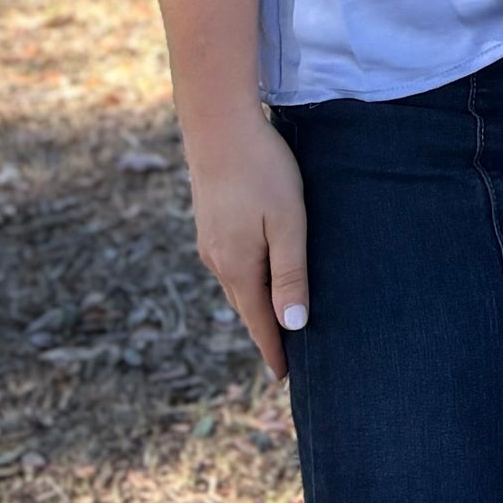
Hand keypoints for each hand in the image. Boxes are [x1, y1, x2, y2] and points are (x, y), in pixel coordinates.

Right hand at [185, 115, 311, 378]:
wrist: (219, 125)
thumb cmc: (263, 170)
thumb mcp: (288, 222)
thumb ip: (291, 273)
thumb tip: (293, 325)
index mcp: (238, 267)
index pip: (258, 323)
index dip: (274, 350)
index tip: (285, 378)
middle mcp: (217, 261)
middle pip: (245, 307)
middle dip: (265, 331)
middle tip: (287, 357)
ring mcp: (210, 241)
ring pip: (237, 284)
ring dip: (255, 304)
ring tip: (276, 320)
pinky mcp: (210, 222)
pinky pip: (231, 263)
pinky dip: (247, 278)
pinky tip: (258, 272)